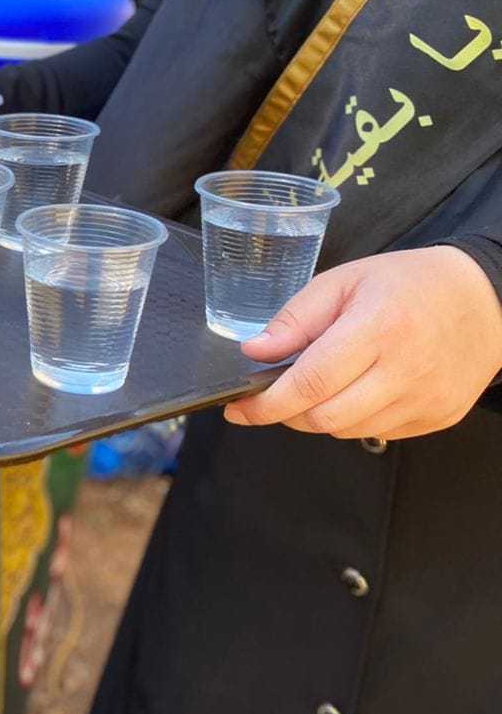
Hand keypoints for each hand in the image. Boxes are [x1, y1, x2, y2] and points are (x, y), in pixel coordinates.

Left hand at [224, 246, 501, 439]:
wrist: (485, 300)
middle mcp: (406, 370)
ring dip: (317, 416)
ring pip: (347, 430)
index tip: (237, 409)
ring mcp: (426, 399)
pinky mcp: (438, 417)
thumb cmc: (408, 284)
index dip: (267, 404)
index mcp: (378, 328)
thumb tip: (254, 352)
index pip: (311, 382)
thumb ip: (295, 319)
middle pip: (325, 417)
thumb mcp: (343, 281)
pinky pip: (377, 432)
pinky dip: (352, 419)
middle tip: (272, 395)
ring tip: (318, 385)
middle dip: (285, 414)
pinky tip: (354, 390)